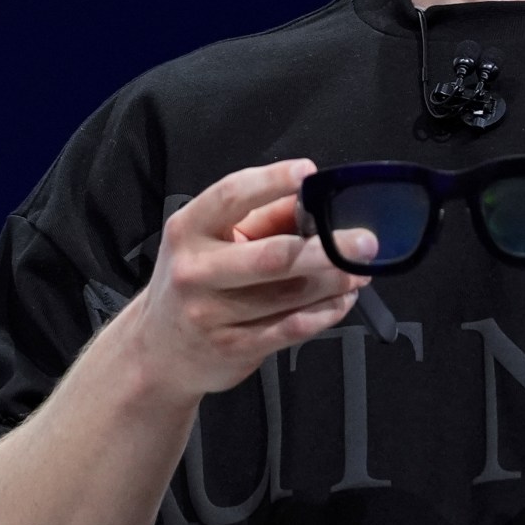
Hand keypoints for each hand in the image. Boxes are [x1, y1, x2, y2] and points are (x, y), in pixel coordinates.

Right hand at [115, 159, 375, 404]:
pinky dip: (325, 313)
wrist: (157, 352)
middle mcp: (195, 270)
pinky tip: (343, 301)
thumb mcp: (212, 240)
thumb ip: (262, 218)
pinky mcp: (233, 347)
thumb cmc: (196, 281)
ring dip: (335, 282)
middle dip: (327, 248)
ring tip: (361, 271)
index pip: (231, 196)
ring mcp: (211, 314)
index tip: (309, 172)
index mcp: (189, 229)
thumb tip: (314, 198)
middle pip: (273, 256)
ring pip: (289, 294)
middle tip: (366, 242)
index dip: (271, 181)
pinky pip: (290, 328)